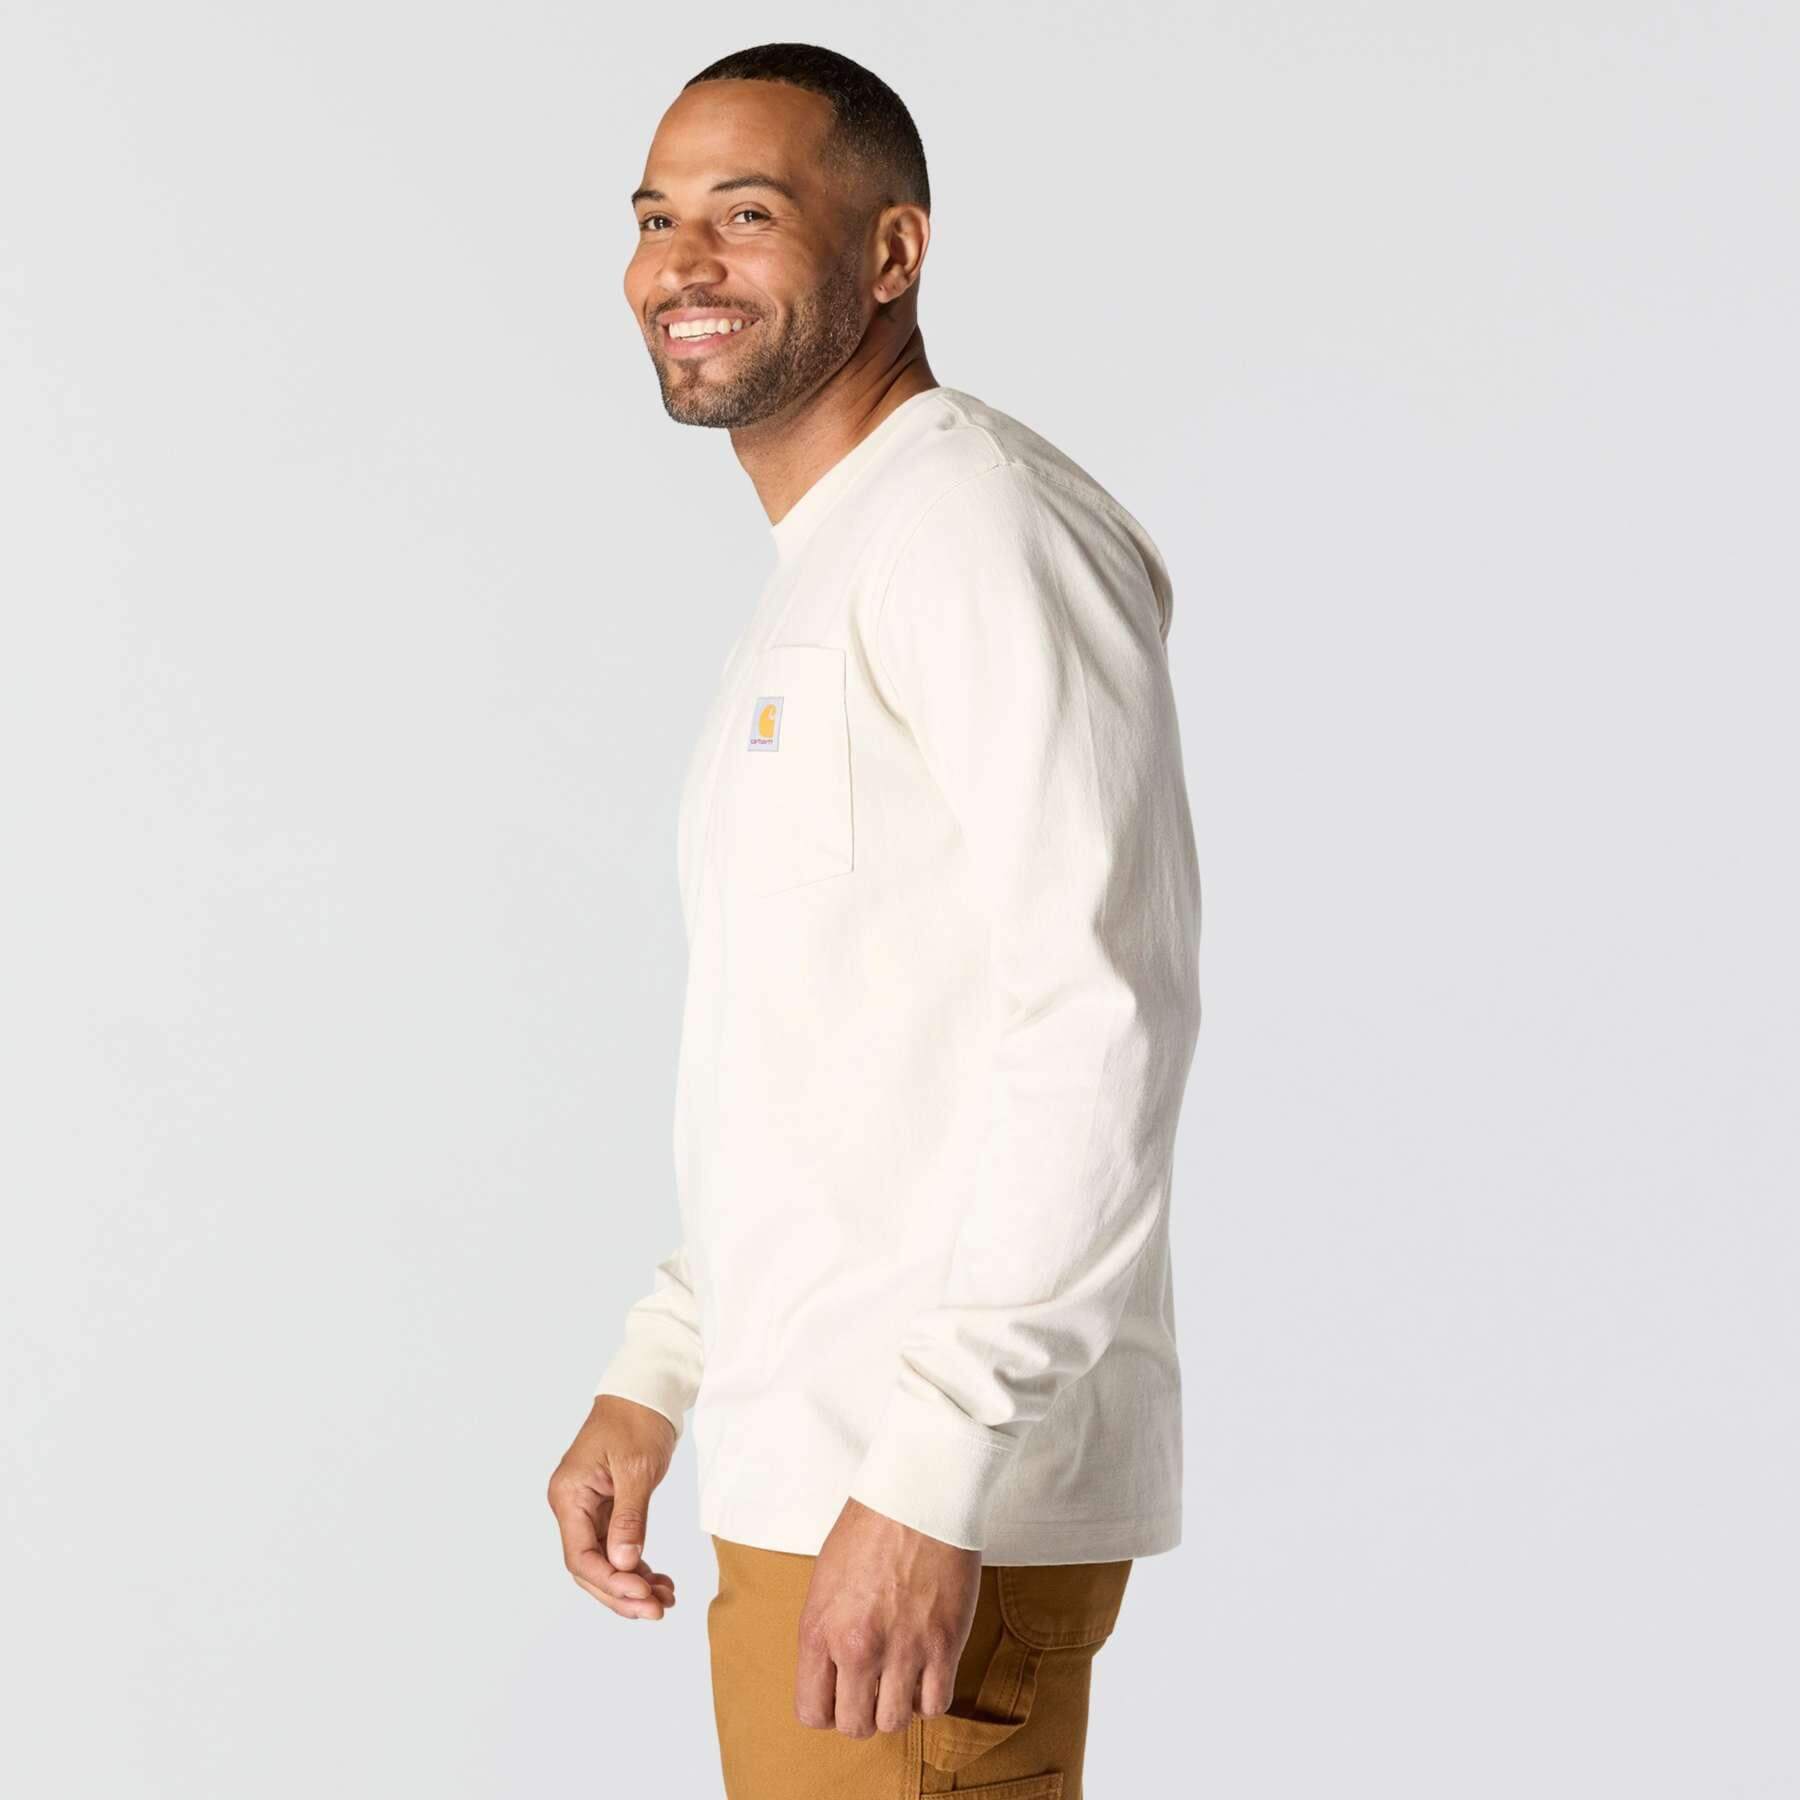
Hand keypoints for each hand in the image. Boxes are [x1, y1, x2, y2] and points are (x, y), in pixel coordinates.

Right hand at [546, 1395, 679, 1619]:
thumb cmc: (637, 1419)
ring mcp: (589, 1509)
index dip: (609, 1582)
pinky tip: (660, 1582)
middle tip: (657, 1611)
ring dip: (633, 1584)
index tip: (642, 1596)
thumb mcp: (636, 1468)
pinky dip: (638, 1567)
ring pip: (605, 1562)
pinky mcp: (608, 1508)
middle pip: (590, 1567)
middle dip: (622, 1593)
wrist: (646, 1390)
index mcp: (569, 1495)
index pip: (581, 1555)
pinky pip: (618, 1547)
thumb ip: (629, 1518)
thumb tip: (624, 1564)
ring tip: (666, 1600)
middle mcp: (573, 1506)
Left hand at [794, 1496, 980, 1736]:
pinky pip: (936, 1705)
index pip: (812, 1712)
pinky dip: (930, 1698)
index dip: (827, 1710)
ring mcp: (902, 1650)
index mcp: (818, 1630)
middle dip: (863, 1713)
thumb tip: (832, 1677)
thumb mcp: (824, 1581)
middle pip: (854, 1726)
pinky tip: (927, 1672)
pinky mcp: (944, 1645)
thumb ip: (824, 1634)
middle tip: (874, 1687)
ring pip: (895, 1723)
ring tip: (901, 1678)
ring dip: (898, 1707)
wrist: (918, 1496)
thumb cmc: (868, 1529)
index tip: (841, 1694)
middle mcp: (857, 1648)